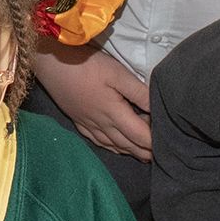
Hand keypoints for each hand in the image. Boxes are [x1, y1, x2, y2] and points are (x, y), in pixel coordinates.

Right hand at [33, 45, 151, 160]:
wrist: (52, 64)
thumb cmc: (86, 65)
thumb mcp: (117, 73)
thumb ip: (138, 92)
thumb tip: (158, 108)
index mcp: (114, 114)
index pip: (139, 135)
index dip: (154, 142)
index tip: (167, 142)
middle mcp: (102, 124)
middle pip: (127, 144)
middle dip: (144, 151)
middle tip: (160, 156)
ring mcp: (88, 124)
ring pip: (112, 144)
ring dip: (129, 151)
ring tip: (142, 155)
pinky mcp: (79, 120)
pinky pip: (97, 140)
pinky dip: (110, 146)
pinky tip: (114, 146)